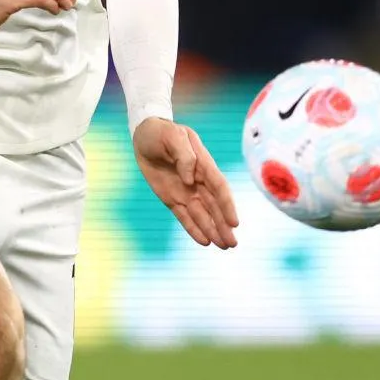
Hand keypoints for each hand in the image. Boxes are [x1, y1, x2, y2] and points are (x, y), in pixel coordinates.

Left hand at [134, 116, 238, 247]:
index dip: (227, 205)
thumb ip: (184, 156)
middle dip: (223, 225)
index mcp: (203, 164)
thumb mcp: (173, 137)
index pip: (219, 187)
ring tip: (224, 246)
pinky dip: (193, 228)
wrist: (145, 135)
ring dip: (213, 230)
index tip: (234, 223)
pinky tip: (204, 241)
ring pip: (202, 214)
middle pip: (215, 206)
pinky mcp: (172, 198)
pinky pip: (184, 216)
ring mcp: (186, 191)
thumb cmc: (162, 133)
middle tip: (232, 244)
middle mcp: (198, 181)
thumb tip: (190, 178)